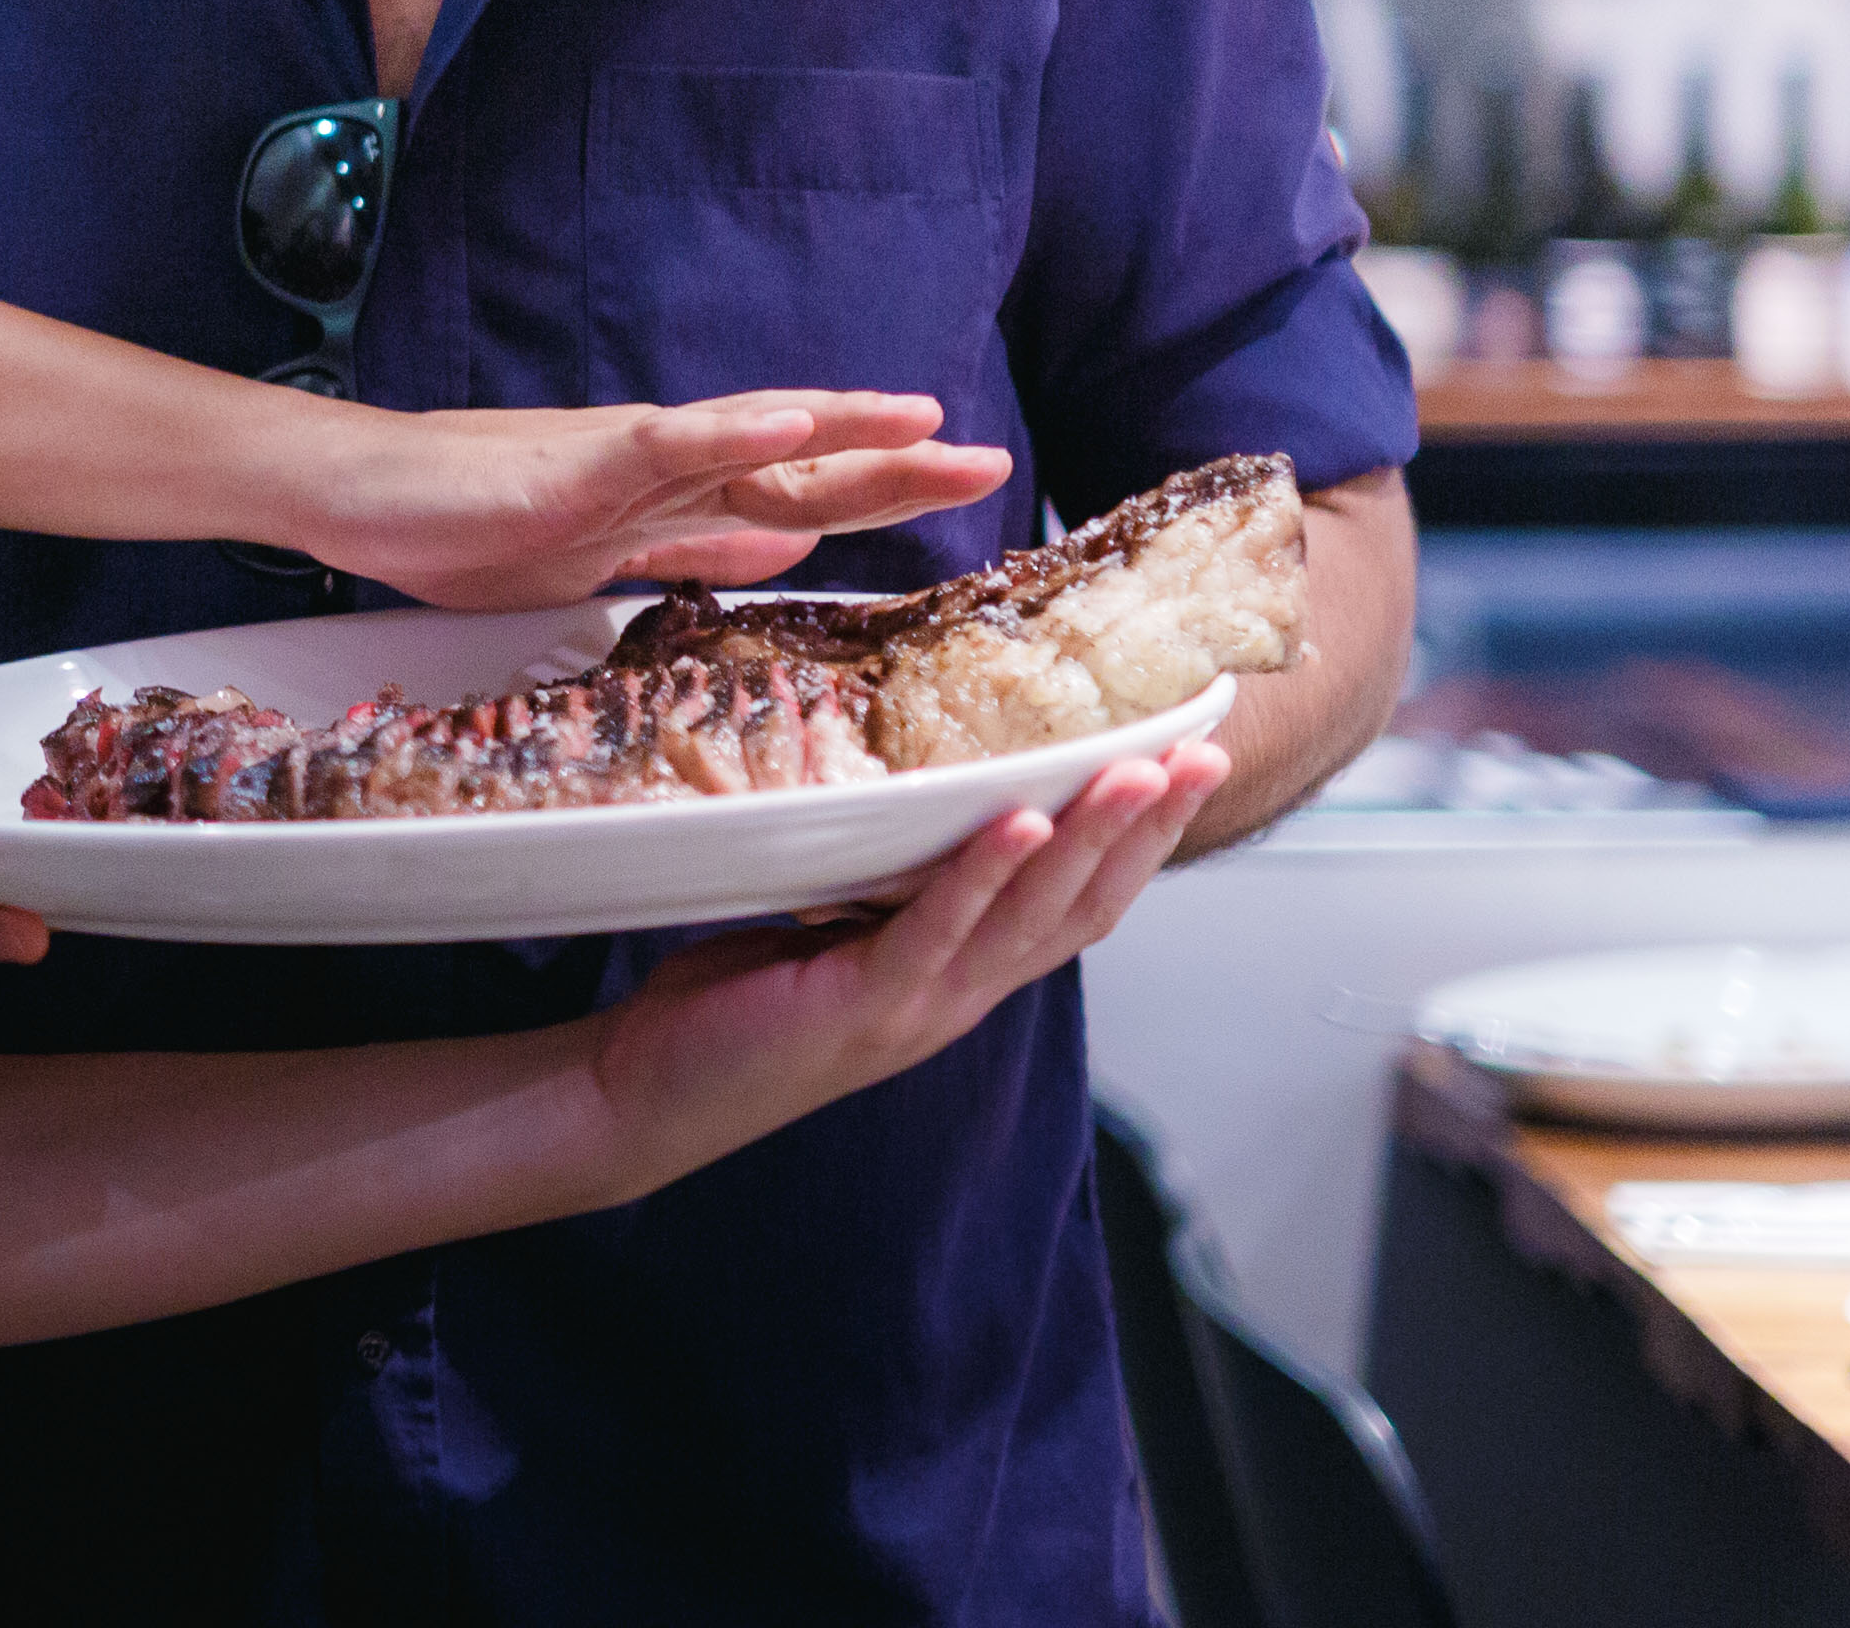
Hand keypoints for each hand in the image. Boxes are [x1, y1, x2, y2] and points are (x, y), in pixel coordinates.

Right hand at [279, 391, 1013, 608]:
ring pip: (753, 440)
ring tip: (923, 420)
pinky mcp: (578, 462)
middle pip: (803, 466)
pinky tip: (791, 422)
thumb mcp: (601, 561)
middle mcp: (665, 468)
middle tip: (992, 466)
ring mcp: (625, 459)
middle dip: (900, 466)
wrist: (360, 493)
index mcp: (673, 500)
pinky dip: (734, 431)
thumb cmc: (461, 523)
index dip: (885, 492)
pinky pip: (668, 443)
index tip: (966, 495)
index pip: (800, 496)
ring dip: (843, 429)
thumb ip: (689, 551)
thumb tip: (780, 552)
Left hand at [583, 741, 1224, 1185]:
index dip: (1137, 841)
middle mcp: (962, 994)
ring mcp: (920, 1005)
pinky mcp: (863, 1003)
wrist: (650, 1093)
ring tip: (1135, 773)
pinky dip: (982, 876)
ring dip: (1088, 841)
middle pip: (1081, 908)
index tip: (1182, 763)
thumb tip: (920, 788)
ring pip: (1028, 919)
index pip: (1076, 904)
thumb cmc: (736, 1005)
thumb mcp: (835, 925)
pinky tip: (1020, 824)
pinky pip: (936, 932)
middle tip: (1199, 757)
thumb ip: (891, 880)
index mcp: (963, 973)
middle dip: (1145, 831)